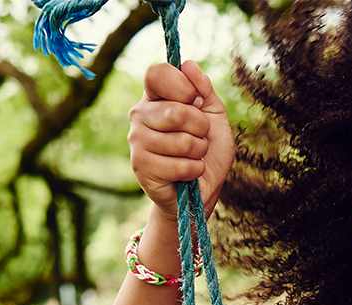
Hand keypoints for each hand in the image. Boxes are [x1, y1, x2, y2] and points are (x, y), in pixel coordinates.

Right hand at [129, 61, 233, 221]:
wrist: (201, 191)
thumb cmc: (207, 151)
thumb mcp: (214, 116)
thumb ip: (204, 89)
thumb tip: (189, 65)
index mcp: (156, 97)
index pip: (157, 73)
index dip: (182, 86)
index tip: (195, 101)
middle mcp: (140, 115)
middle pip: (176, 110)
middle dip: (201, 128)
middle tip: (200, 137)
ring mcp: (137, 140)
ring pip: (181, 140)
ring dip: (199, 151)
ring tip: (194, 156)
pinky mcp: (140, 166)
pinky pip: (179, 164)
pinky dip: (194, 170)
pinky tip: (189, 173)